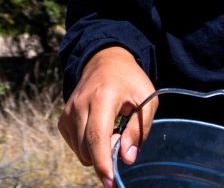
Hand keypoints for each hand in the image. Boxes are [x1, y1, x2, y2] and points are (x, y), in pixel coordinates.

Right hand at [58, 46, 156, 187]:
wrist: (106, 62)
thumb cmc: (130, 81)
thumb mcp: (147, 99)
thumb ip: (139, 129)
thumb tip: (127, 158)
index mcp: (102, 98)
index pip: (97, 136)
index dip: (102, 162)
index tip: (109, 181)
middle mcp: (79, 106)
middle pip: (87, 148)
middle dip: (106, 155)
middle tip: (122, 135)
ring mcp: (67, 113)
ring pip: (80, 151)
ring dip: (98, 150)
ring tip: (113, 128)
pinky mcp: (62, 120)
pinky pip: (75, 146)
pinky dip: (89, 146)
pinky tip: (100, 128)